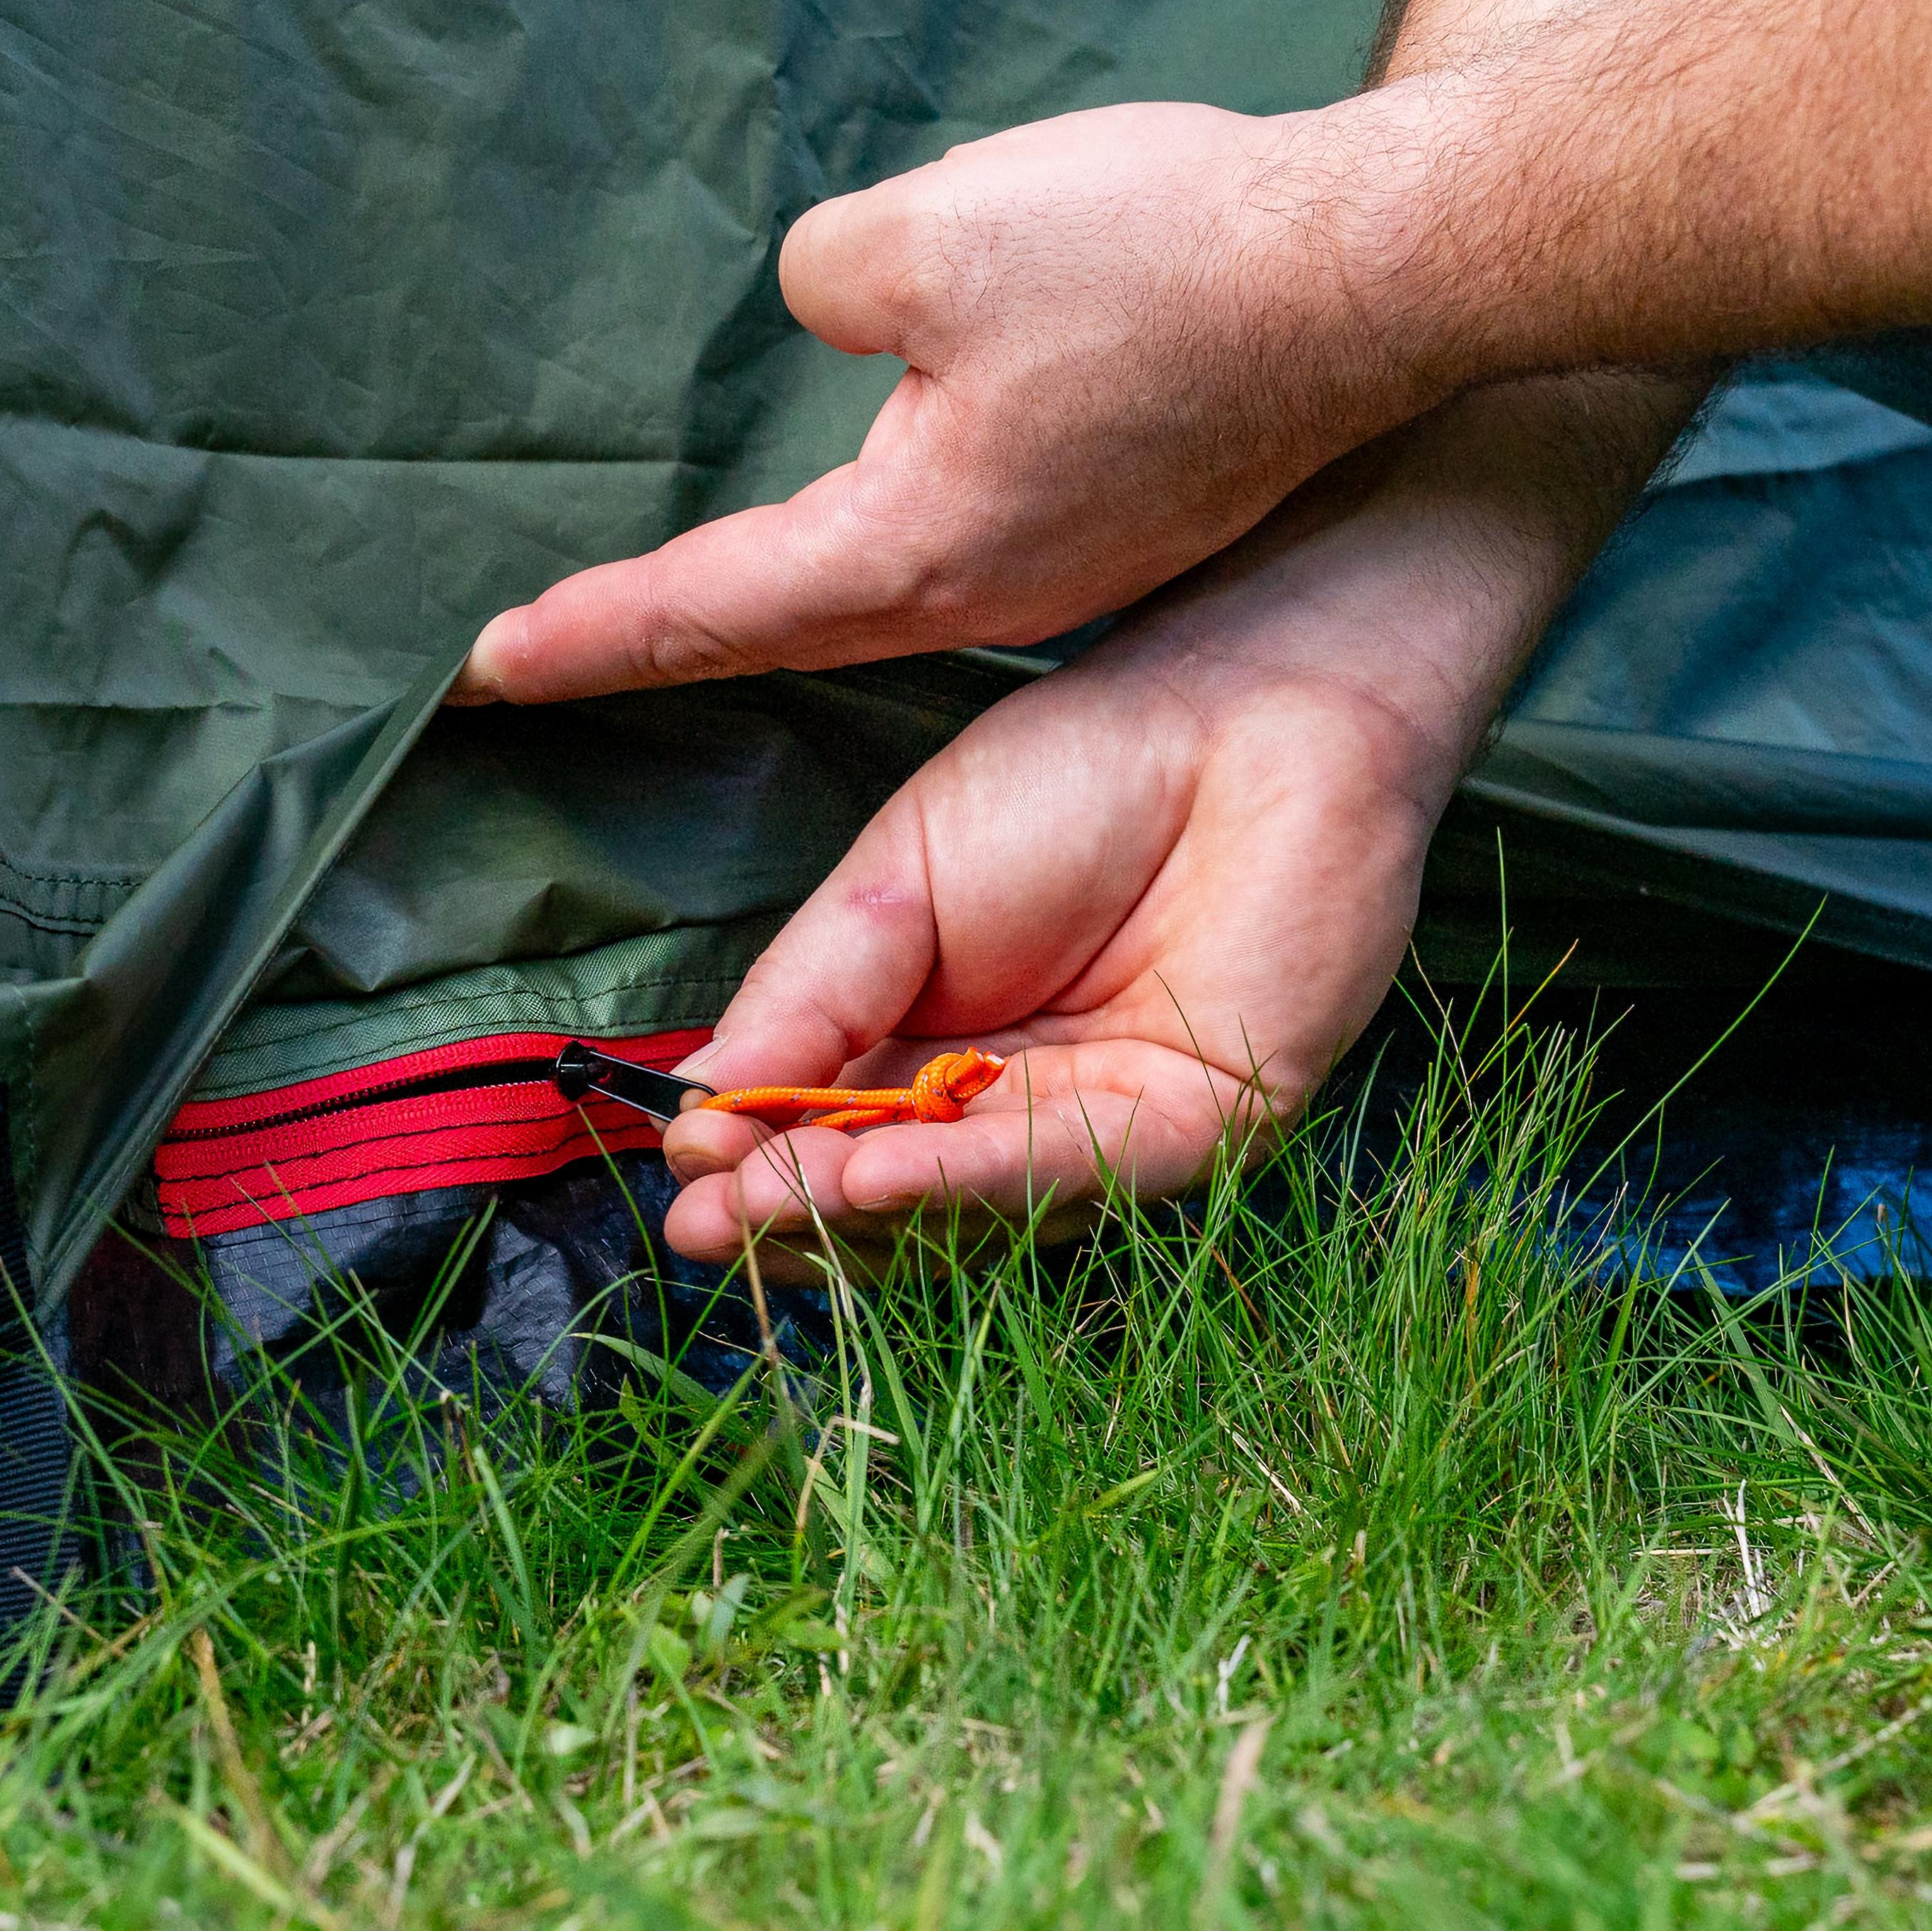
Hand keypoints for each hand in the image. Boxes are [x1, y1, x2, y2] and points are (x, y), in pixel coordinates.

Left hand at [460, 97, 1464, 707]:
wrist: (1387, 271)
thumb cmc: (1161, 257)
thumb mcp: (930, 236)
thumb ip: (828, 281)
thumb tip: (837, 313)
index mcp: (916, 550)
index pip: (710, 605)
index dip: (593, 635)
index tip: (487, 671)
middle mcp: (988, 589)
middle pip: (791, 614)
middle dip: (673, 627)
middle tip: (563, 646)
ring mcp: (1074, 560)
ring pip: (891, 565)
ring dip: (795, 570)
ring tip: (705, 578)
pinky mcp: (1135, 505)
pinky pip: (981, 515)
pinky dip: (905, 509)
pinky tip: (905, 463)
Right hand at [649, 377, 1686, 1271]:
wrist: (1253, 708)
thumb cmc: (1081, 772)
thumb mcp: (896, 884)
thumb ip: (805, 996)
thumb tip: (699, 1109)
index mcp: (933, 1054)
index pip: (824, 1143)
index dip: (750, 1166)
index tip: (678, 1169)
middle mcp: (1014, 1116)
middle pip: (883, 1206)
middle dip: (790, 1216)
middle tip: (703, 1222)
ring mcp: (1103, 1135)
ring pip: (963, 1215)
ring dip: (855, 1214)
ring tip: (762, 1203)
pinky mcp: (1195, 1137)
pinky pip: (1061, 1176)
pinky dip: (958, 1181)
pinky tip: (871, 1170)